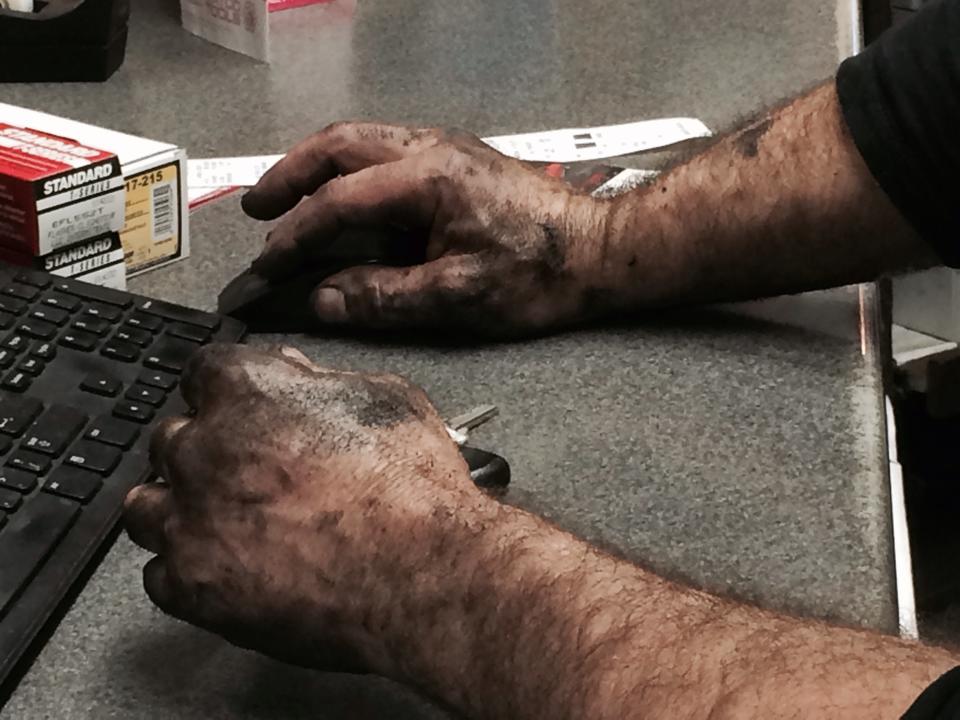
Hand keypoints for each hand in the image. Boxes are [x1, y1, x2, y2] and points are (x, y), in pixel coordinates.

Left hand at [123, 343, 483, 674]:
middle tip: (246, 476)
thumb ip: (323, 383)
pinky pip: (161, 573)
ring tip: (224, 526)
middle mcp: (203, 448)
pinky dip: (190, 570)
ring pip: (147, 505)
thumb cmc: (411, 486)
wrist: (422, 571)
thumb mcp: (385, 399)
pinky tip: (229, 571)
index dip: (228, 394)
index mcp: (248, 390)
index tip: (241, 412)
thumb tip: (299, 381)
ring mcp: (190, 519)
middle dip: (203, 453)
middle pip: (171, 439)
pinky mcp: (191, 584)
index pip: (204, 373)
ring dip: (179, 509)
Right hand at [242, 122, 612, 336]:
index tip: (270, 267)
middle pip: (338, 145)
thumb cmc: (539, 274)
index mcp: (428, 178)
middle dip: (290, 176)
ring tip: (287, 199)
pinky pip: (385, 151)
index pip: (339, 202)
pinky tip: (344, 198)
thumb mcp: (458, 297)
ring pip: (360, 140)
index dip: (296, 237)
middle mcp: (431, 149)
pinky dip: (349, 170)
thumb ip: (383, 297)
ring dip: (317, 167)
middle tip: (258, 209)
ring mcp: (445, 148)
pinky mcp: (456, 160)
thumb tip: (323, 301)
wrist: (599, 252)